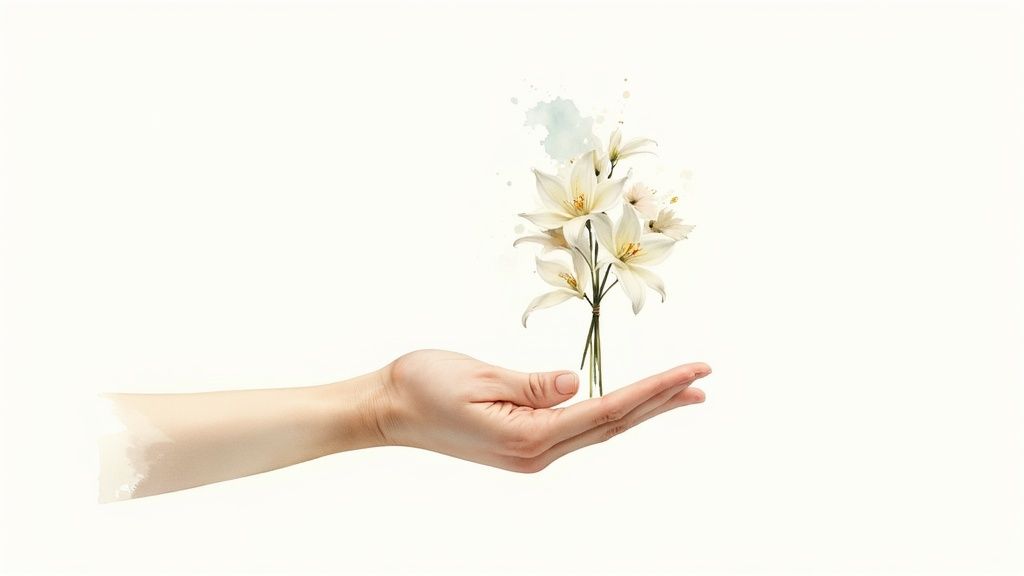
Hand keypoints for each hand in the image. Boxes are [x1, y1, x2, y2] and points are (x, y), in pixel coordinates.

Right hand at [373, 349, 710, 472]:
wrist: (387, 408)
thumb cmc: (422, 385)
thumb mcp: (477, 377)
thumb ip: (532, 384)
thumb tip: (577, 382)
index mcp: (527, 436)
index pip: (606, 409)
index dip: (654, 390)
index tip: (692, 372)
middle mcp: (536, 452)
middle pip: (613, 424)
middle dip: (661, 401)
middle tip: (703, 380)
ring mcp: (530, 453)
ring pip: (599, 428)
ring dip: (642, 409)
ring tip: (681, 393)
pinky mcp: (522, 445)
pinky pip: (578, 428)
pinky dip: (611, 413)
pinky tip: (627, 405)